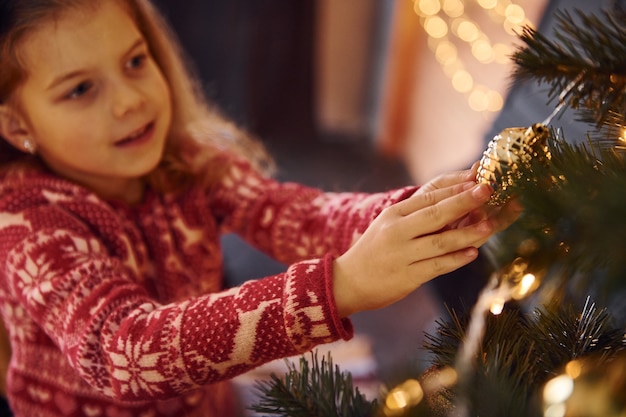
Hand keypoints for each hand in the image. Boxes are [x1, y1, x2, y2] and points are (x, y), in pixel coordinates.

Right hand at [332, 165, 519, 316]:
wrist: (348, 281)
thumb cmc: (375, 250)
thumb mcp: (389, 224)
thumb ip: (418, 213)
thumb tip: (455, 199)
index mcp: (394, 214)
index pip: (428, 196)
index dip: (455, 188)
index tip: (478, 179)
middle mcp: (397, 231)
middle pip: (435, 214)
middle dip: (463, 201)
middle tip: (487, 190)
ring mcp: (402, 254)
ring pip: (440, 242)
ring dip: (467, 233)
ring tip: (489, 225)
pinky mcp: (407, 277)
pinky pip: (436, 266)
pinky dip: (455, 259)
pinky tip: (472, 254)